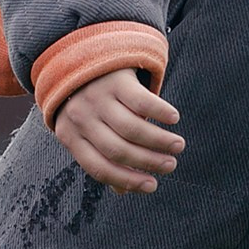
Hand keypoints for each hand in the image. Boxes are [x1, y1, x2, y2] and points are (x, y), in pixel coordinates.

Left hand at [52, 67, 182, 193]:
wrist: (81, 57)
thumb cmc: (89, 105)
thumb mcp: (86, 130)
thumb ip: (102, 158)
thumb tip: (123, 191)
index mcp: (70, 136)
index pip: (98, 167)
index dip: (127, 180)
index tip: (152, 186)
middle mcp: (81, 117)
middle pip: (118, 149)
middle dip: (148, 162)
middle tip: (170, 166)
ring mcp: (98, 97)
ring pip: (132, 128)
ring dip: (159, 141)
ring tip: (177, 147)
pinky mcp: (115, 80)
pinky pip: (141, 101)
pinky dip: (160, 112)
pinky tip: (173, 119)